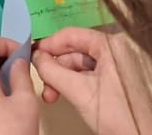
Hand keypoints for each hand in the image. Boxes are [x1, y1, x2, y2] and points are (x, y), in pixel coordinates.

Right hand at [32, 29, 151, 134]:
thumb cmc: (118, 116)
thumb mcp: (78, 91)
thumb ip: (52, 71)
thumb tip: (36, 57)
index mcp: (111, 46)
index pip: (72, 35)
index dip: (49, 45)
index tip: (33, 55)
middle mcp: (115, 52)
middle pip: (74, 52)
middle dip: (55, 69)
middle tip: (42, 83)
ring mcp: (117, 68)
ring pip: (79, 66)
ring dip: (61, 80)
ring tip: (51, 96)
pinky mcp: (116, 83)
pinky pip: (88, 77)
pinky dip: (73, 86)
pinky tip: (64, 96)